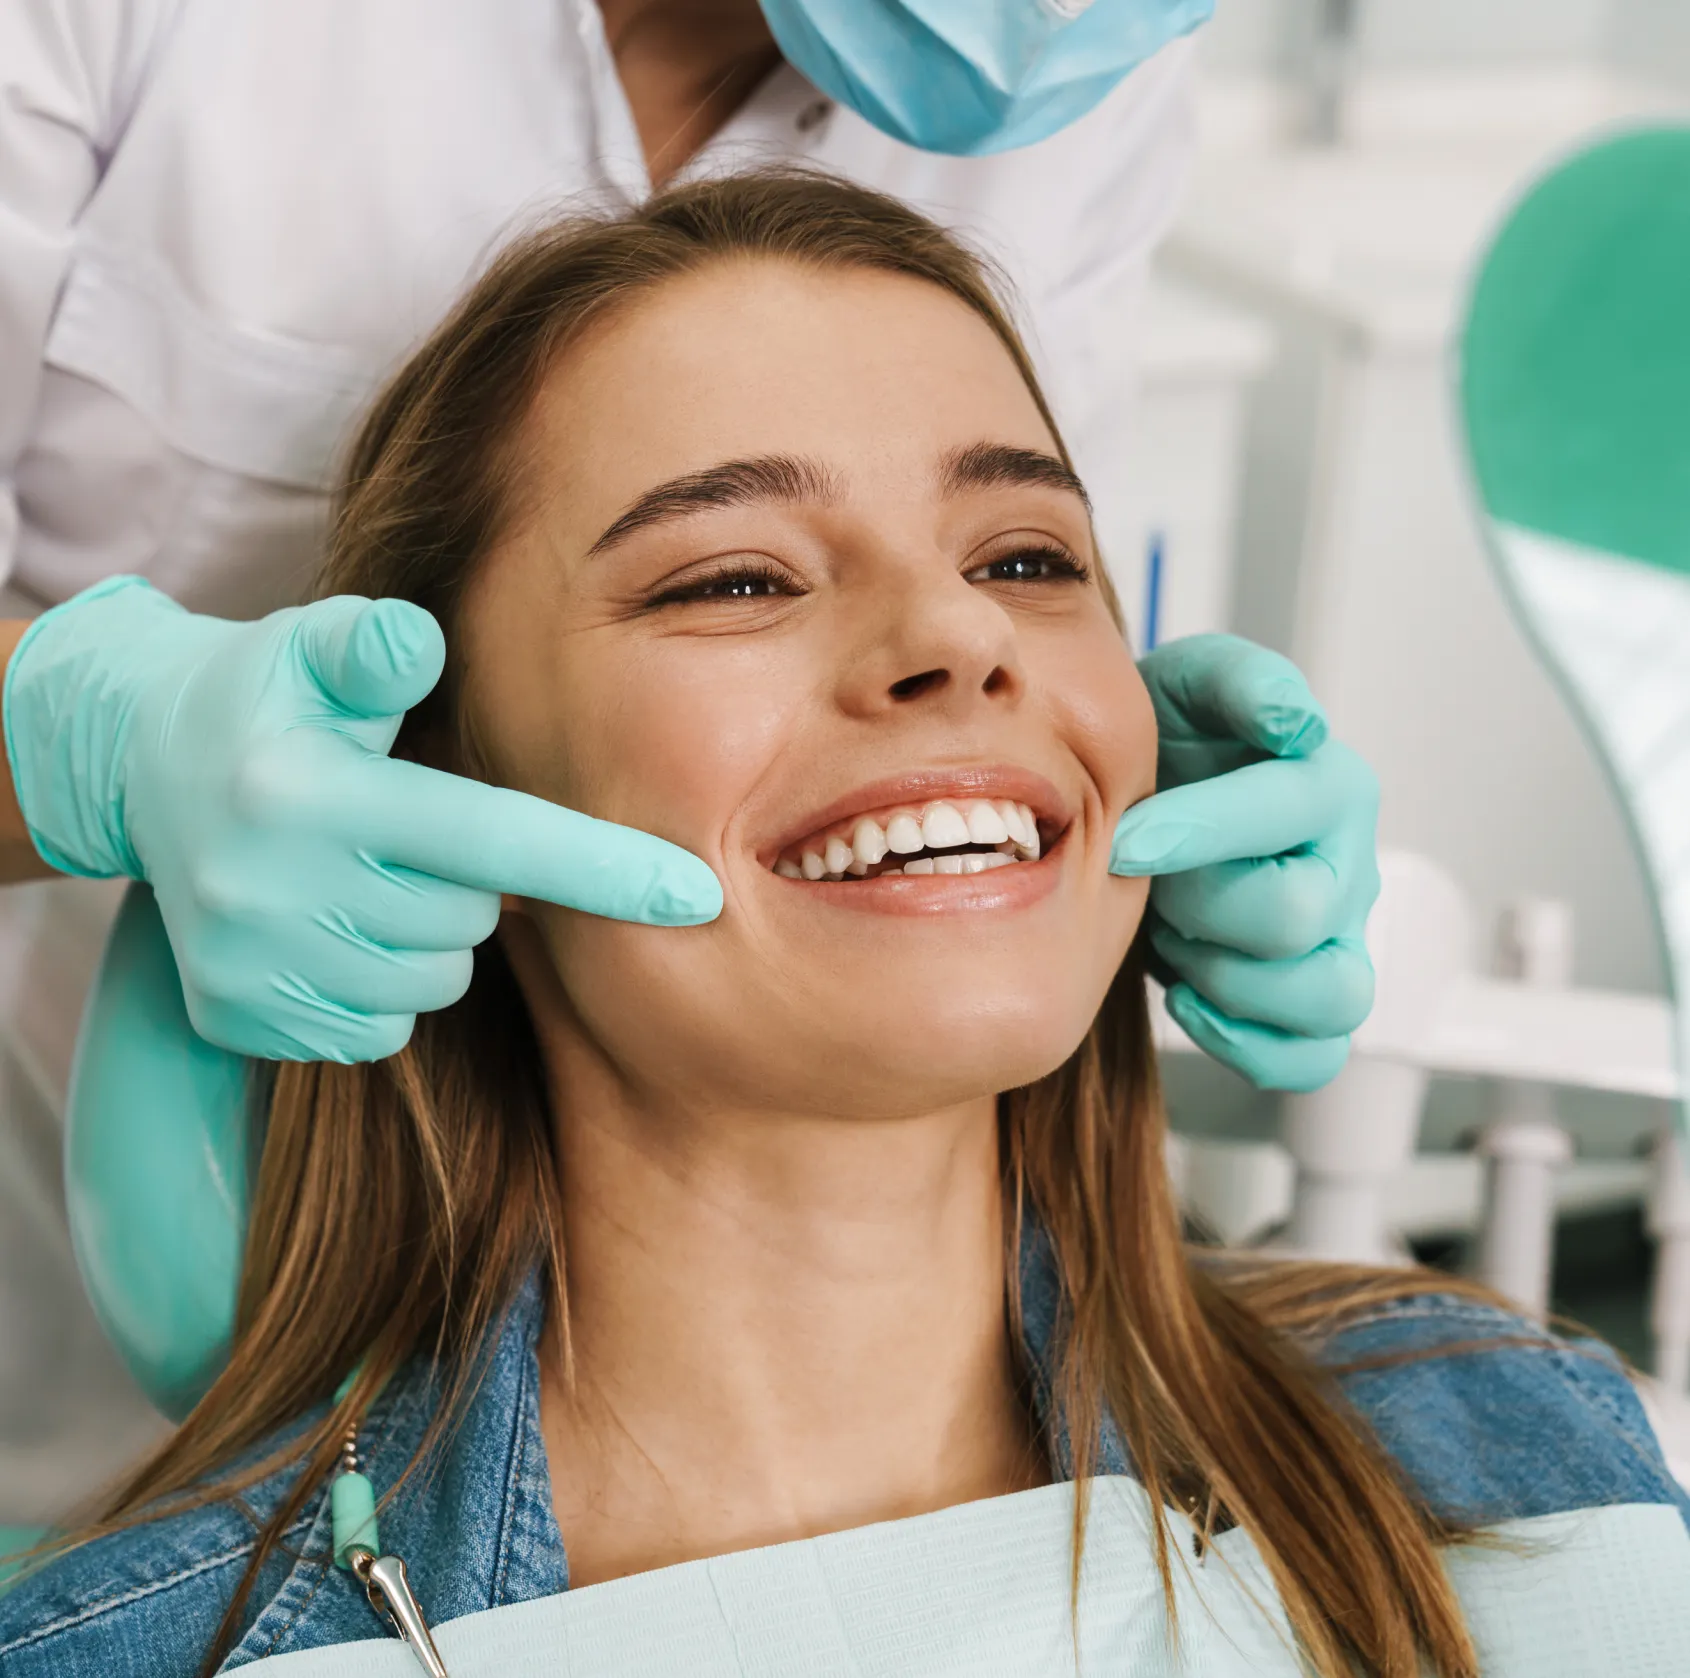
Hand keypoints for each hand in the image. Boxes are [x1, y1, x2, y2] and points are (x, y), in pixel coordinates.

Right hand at [3, 577, 721, 1061]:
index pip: (490, 841)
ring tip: (366, 870)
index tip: (700, 897)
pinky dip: (379, 987)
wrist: (136, 767)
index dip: (603, 868)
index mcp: (307, 797)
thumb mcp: (308, 648)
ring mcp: (251, 968)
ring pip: (430, 984)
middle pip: (468, 920)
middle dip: (469, 880)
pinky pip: (376, 1031)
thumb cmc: (265, 697)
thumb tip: (421, 642)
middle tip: (409, 825)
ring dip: (427, 935)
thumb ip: (374, 646)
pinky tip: (334, 925)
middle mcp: (271, 893)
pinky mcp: (239, 1019)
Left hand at [1112, 635, 1378, 1091]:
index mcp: (1328, 785)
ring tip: (1176, 938)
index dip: (1197, 831)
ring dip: (1229, 979)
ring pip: (1328, 997)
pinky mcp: (1313, 997)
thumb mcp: (1188, 685)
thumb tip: (1292, 721)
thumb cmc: (1171, 746)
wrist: (1148, 799)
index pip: (1286, 815)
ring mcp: (1339, 940)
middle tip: (1149, 882)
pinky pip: (1314, 1055)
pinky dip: (1249, 1043)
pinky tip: (1189, 998)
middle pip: (1296, 917)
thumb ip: (1239, 682)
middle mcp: (1348, 865)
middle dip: (1200, 905)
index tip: (1124, 840)